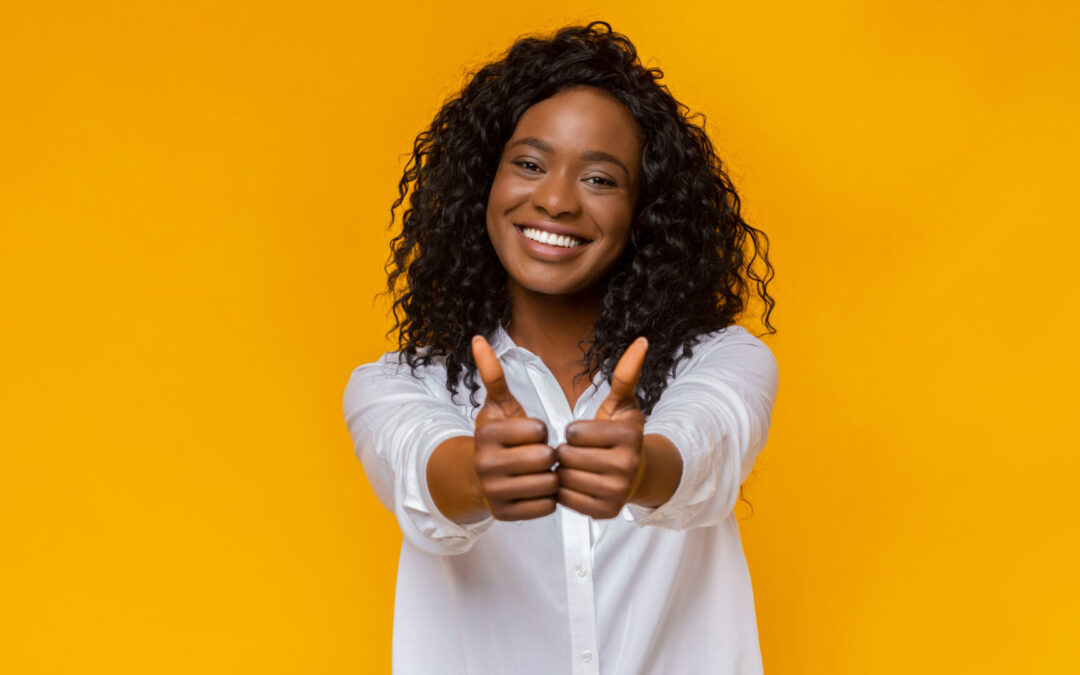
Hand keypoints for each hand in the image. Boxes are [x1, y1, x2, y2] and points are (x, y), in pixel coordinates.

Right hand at [470, 335, 558, 520]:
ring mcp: (495, 492)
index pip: (539, 430)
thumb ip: (493, 375)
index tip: (530, 434)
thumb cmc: (498, 437)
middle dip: (548, 455)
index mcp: (488, 435)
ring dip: (550, 477)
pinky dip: (548, 499)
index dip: (541, 431)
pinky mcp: (505, 515)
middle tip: (537, 455)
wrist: (477, 478)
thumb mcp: (498, 406)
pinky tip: (535, 489)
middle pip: (545, 459)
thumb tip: (479, 339)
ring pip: (548, 484)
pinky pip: (547, 507)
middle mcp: (487, 464)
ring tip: (538, 472)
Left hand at [556, 337, 648, 518]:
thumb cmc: (622, 436)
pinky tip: (578, 483)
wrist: (638, 475)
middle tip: (578, 452)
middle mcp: (626, 465)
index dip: (573, 431)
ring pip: (564, 478)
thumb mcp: (622, 404)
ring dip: (564, 472)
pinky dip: (565, 491)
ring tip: (578, 467)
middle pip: (567, 456)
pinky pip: (565, 499)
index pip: (574, 433)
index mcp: (627, 436)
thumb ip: (625, 374)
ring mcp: (616, 491)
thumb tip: (641, 341)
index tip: (584, 434)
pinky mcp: (605, 511)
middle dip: (566, 452)